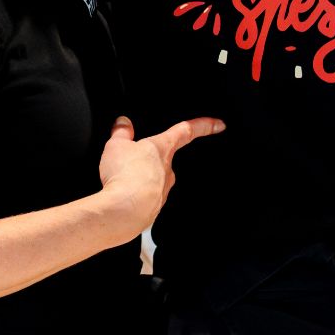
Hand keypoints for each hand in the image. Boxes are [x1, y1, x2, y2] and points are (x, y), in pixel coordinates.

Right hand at [98, 114, 224, 231]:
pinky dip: (132, 196)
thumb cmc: (124, 176)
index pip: (186, 131)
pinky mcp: (153, 210)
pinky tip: (120, 196)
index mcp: (162, 148)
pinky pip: (143, 199)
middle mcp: (167, 170)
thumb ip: (121, 132)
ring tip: (118, 180)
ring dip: (136, 180)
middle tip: (128, 161)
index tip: (218, 124)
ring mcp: (162, 191)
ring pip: (151, 181)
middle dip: (147, 160)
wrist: (123, 211)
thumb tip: (123, 123)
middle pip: (163, 159)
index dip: (203, 125)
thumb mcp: (116, 146)